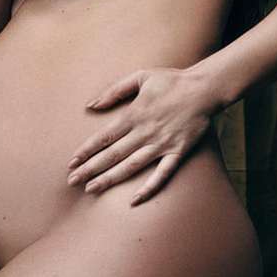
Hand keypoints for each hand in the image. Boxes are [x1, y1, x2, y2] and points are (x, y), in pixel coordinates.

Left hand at [66, 67, 219, 205]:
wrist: (204, 88)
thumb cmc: (171, 80)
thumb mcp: (140, 76)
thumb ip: (114, 90)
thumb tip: (91, 105)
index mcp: (134, 115)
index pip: (104, 137)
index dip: (86, 150)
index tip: (72, 162)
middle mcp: (145, 132)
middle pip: (112, 154)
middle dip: (90, 169)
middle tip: (72, 181)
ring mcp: (161, 144)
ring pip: (131, 166)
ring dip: (110, 179)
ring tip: (91, 189)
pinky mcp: (178, 152)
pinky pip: (162, 174)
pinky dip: (149, 188)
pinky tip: (134, 200)